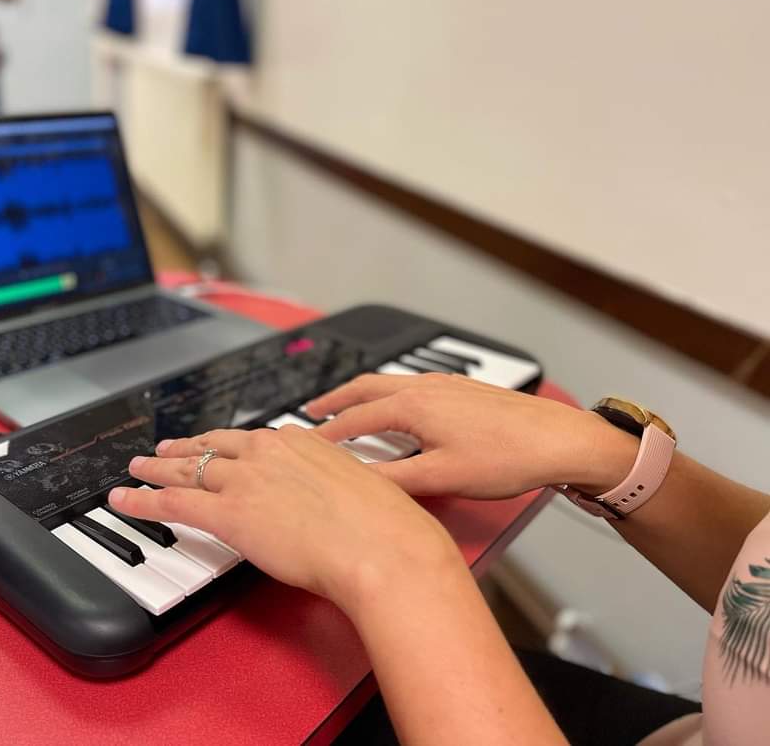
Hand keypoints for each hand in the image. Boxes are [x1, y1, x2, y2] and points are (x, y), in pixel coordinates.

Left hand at [108, 425, 463, 613]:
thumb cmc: (385, 527)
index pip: (250, 440)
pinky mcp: (227, 513)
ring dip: (156, 469)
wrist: (380, 548)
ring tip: (137, 468)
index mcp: (300, 441)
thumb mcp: (362, 487)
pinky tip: (124, 499)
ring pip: (186, 470)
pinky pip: (172, 503)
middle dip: (184, 448)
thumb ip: (333, 486)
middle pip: (212, 447)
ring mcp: (244, 480)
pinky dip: (142, 501)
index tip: (217, 447)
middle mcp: (267, 452)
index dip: (226, 445)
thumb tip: (328, 499)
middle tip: (164, 450)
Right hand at [306, 373, 637, 499]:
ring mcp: (446, 385)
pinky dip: (389, 395)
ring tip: (348, 407)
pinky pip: (411, 386)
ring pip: (389, 384)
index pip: (354, 420)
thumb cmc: (508, 458)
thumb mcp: (443, 477)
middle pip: (366, 388)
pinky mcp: (464, 390)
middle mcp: (425, 388)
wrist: (561, 440)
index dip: (326, 436)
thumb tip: (357, 483)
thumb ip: (394, 480)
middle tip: (311, 411)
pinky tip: (398, 411)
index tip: (306, 447)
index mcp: (413, 406)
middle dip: (335, 400)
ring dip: (362, 394)